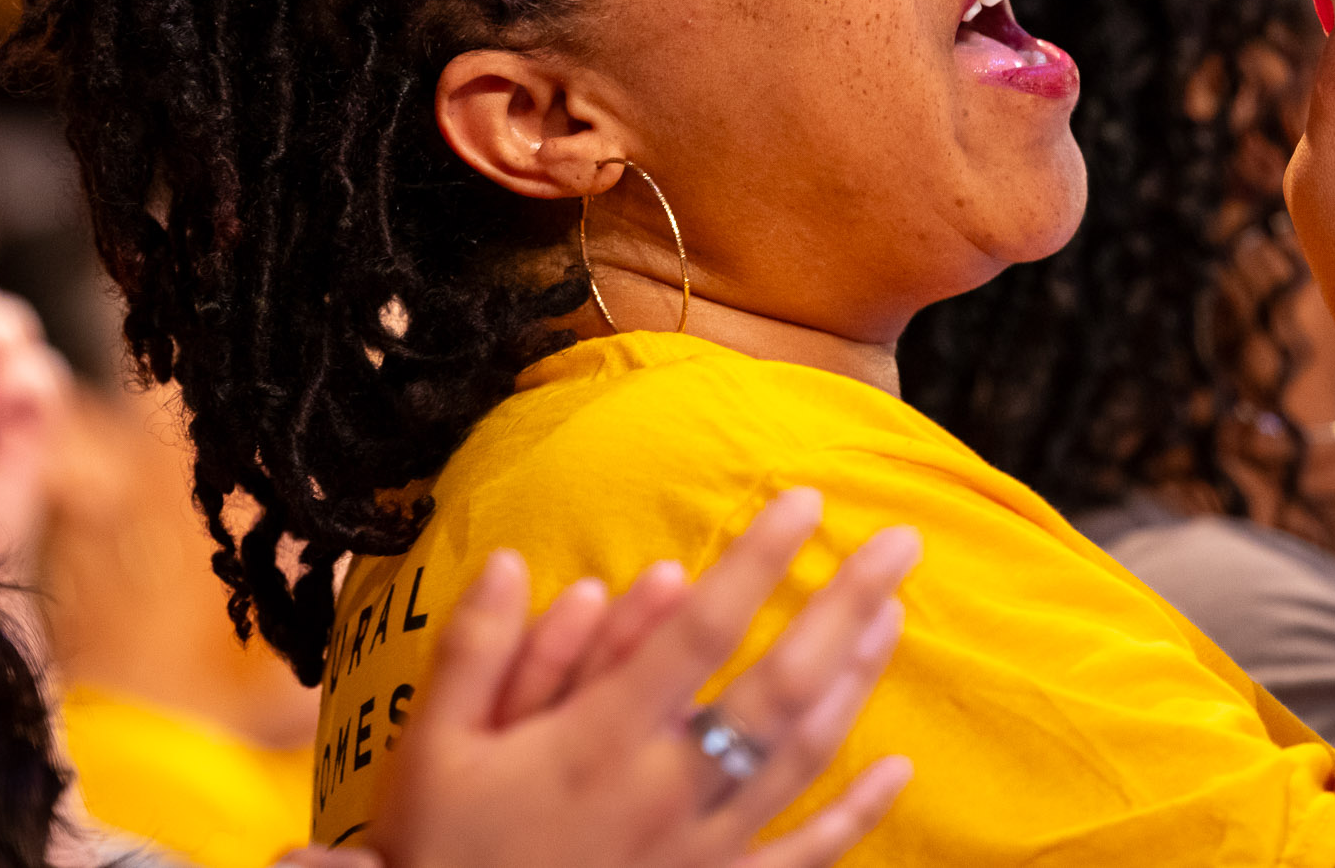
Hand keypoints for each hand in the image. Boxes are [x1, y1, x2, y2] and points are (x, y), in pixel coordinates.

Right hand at [369, 488, 916, 867]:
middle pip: (781, 686)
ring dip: (855, 681)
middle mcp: (667, 791)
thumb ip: (477, 653)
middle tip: (900, 542)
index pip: (700, 631)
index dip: (757, 562)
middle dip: (845, 606)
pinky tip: (897, 768)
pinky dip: (855, 814)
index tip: (804, 501)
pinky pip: (802, 855)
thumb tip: (514, 562)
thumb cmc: (442, 853)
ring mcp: (701, 849)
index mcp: (601, 740)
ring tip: (894, 615)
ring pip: (802, 757)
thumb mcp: (433, 749)